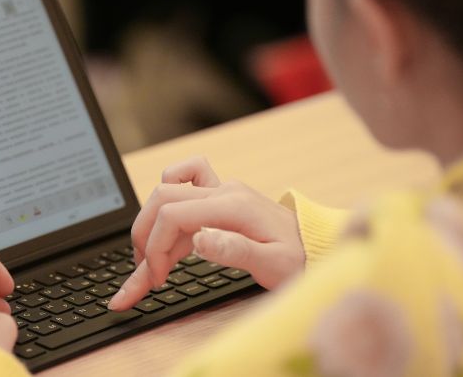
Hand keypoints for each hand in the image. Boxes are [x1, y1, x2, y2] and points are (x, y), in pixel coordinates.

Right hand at [108, 157, 303, 310]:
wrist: (318, 247)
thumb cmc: (299, 260)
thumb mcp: (273, 265)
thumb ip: (235, 251)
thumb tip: (199, 239)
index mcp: (232, 206)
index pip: (172, 215)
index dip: (156, 247)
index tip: (159, 278)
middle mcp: (223, 191)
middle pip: (162, 199)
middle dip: (144, 235)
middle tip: (146, 271)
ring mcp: (221, 190)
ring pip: (167, 194)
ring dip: (151, 225)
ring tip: (150, 262)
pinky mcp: (221, 197)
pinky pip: (183, 182)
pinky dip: (167, 202)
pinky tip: (165, 225)